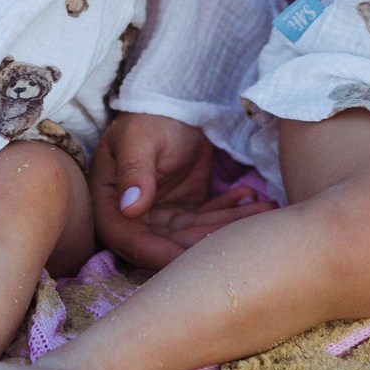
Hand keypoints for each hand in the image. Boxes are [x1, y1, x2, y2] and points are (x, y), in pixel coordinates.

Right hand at [90, 113, 275, 269]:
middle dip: (202, 245)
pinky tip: (252, 199)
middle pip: (166, 244)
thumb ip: (133, 171)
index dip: (155, 254)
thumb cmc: (148, 119)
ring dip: (226, 227)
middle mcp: (133, 217)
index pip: (129, 239)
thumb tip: (129, 209)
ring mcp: (162, 217)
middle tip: (235, 241)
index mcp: (110, 203)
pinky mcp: (187, 212)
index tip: (184, 262)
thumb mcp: (139, 139)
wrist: (173, 107)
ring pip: (193, 235)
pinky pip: (209, 221)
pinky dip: (231, 214)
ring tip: (259, 211)